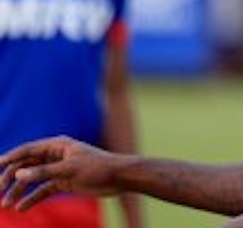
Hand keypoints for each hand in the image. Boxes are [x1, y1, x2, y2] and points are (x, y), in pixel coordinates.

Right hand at [0, 136, 126, 210]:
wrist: (119, 178)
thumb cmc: (97, 167)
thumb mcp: (69, 170)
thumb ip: (43, 172)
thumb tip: (19, 174)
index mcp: (58, 145)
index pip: (28, 150)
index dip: (10, 157)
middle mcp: (56, 156)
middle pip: (27, 166)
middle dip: (11, 178)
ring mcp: (59, 169)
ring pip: (33, 179)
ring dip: (19, 191)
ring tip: (7, 205)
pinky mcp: (64, 182)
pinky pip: (43, 190)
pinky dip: (32, 198)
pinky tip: (22, 208)